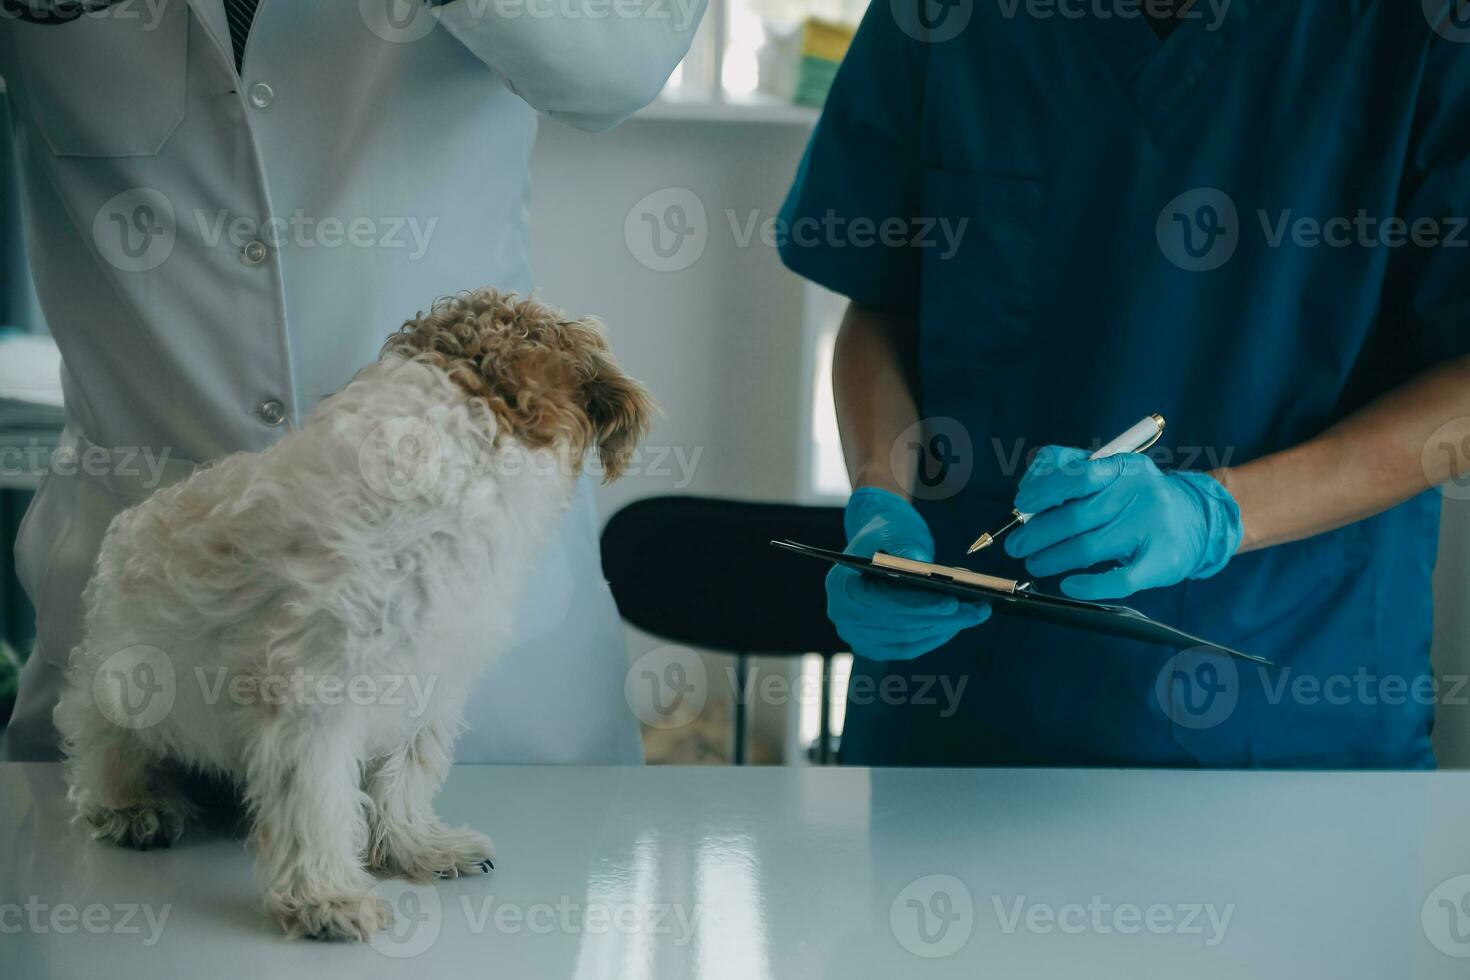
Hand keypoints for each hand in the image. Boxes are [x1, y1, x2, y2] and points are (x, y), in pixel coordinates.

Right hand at [827, 487, 990, 660]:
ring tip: (978, 612)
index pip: (881, 601)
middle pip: (899, 624)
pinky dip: (938, 634)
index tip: (952, 602)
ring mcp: (858, 636)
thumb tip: (928, 573)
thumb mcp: (898, 532)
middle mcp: (844, 616)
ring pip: (909, 638)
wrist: (877, 543)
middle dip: (942, 617)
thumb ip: (908, 550)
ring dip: (946, 627)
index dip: (917, 604)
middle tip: (979, 608)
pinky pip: (911, 647)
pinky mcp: (876, 647)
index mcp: (842, 585)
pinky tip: (961, 621)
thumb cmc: (888, 533)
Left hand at [1004, 446, 1242, 599]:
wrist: (1199, 520)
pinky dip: (1088, 585)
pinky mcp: (1161, 560)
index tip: (1022, 504)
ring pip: (1088, 547)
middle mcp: (1137, 492)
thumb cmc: (1139, 499)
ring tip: (1035, 564)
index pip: (1075, 472)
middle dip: (1036, 534)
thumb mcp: (1113, 476)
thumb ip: (1073, 481)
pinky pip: (1118, 578)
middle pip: (1074, 516)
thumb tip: (1027, 507)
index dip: (1041, 488)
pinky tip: (1070, 585)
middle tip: (1016, 546)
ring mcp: (1151, 526)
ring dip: (1052, 559)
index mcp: (1122, 466)